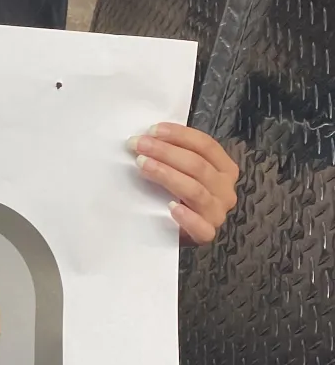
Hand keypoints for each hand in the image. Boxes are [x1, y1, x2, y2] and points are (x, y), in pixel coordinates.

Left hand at [128, 123, 237, 245]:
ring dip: (167, 174)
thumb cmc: (179, 195)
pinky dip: (186, 217)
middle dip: (165, 152)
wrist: (177, 231)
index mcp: (225, 168)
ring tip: (143, 165)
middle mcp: (225, 189)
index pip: (206, 145)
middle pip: (198, 165)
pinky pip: (200, 226)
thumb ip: (175, 155)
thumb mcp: (182, 171)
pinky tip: (170, 206)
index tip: (152, 130)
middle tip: (138, 145)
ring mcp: (218, 212)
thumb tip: (148, 137)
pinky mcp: (207, 234)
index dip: (179, 135)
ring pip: (195, 190)